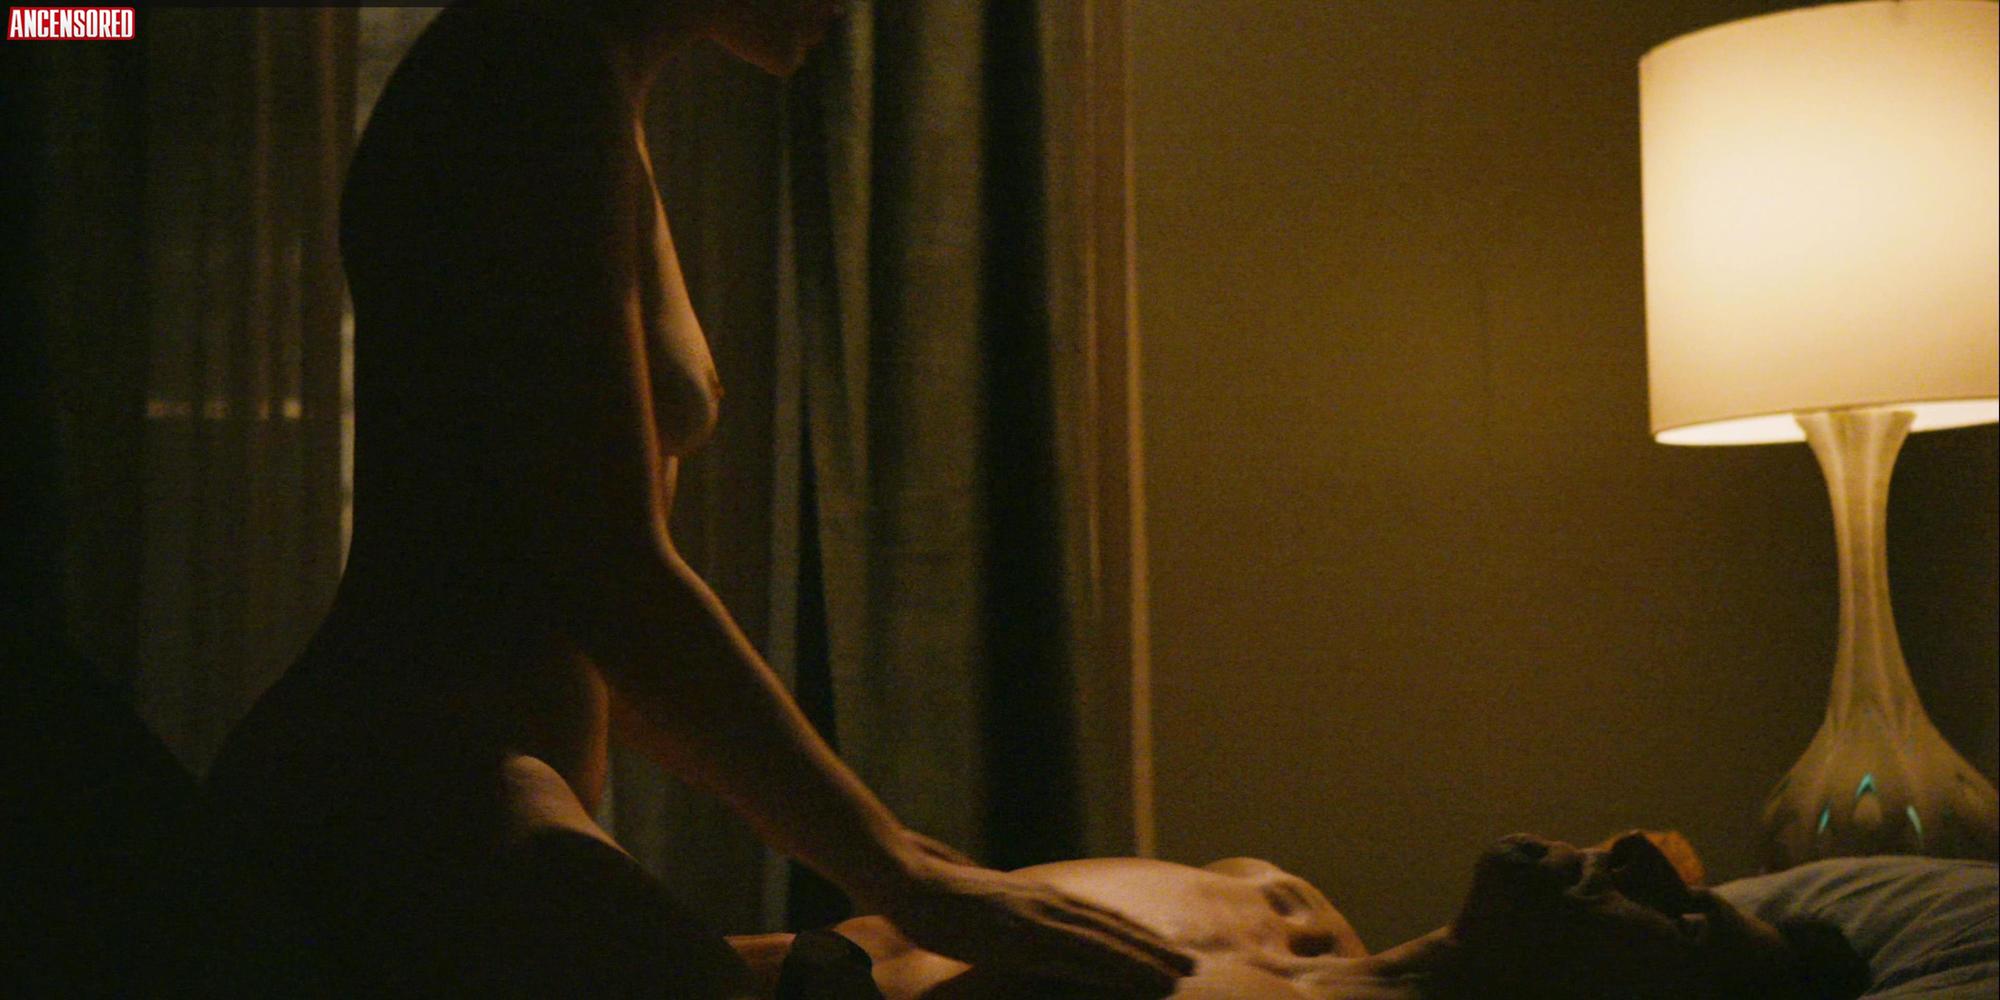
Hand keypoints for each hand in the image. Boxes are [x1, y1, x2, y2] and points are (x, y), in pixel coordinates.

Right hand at [853, 834, 1194, 996]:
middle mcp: (1045, 903)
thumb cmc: (934, 889)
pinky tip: (1132, 978)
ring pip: (1104, 942)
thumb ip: (1008, 911)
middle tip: (1192, 966)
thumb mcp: (981, 903)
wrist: (904, 877)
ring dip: (1143, 959)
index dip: (1134, 935)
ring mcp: (1034, 919)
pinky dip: (1110, 966)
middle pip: (1111, 928)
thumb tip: (1019, 922)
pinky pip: (1075, 956)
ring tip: (1178, 976)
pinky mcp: (1020, 937)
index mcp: (1037, 897)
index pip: (1097, 918)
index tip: (1164, 949)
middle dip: (1153, 948)